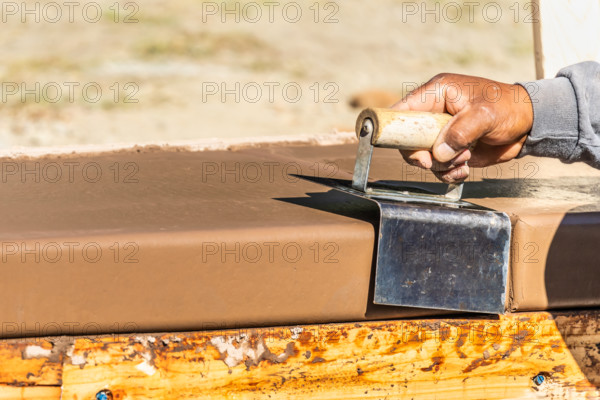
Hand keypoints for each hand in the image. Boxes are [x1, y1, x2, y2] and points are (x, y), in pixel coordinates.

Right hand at [391, 73, 532, 182]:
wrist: (529, 124)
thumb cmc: (509, 107)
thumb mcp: (485, 114)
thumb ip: (460, 132)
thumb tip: (439, 153)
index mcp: (437, 94)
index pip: (403, 109)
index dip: (398, 129)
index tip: (410, 147)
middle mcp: (435, 113)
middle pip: (408, 139)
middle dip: (421, 154)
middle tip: (434, 162)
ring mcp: (442, 133)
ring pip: (424, 156)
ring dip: (441, 165)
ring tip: (465, 158)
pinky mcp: (451, 149)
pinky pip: (438, 167)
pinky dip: (449, 173)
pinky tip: (465, 168)